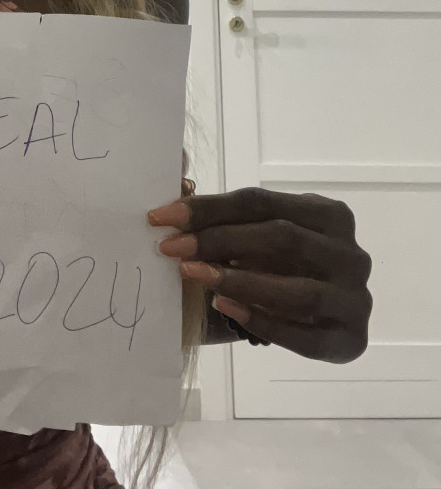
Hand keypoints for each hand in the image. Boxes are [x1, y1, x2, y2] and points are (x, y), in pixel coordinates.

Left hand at [148, 186, 372, 362]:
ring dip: (239, 282)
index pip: (263, 203)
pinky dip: (262, 322)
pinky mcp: (351, 340)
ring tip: (195, 277)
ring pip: (297, 290)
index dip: (210, 208)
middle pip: (281, 238)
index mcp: (330, 214)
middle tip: (173, 248)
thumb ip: (228, 212)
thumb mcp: (264, 230)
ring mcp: (356, 299)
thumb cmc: (286, 264)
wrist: (325, 317)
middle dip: (219, 241)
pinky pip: (305, 337)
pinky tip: (224, 308)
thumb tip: (177, 179)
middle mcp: (351, 253)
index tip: (163, 217)